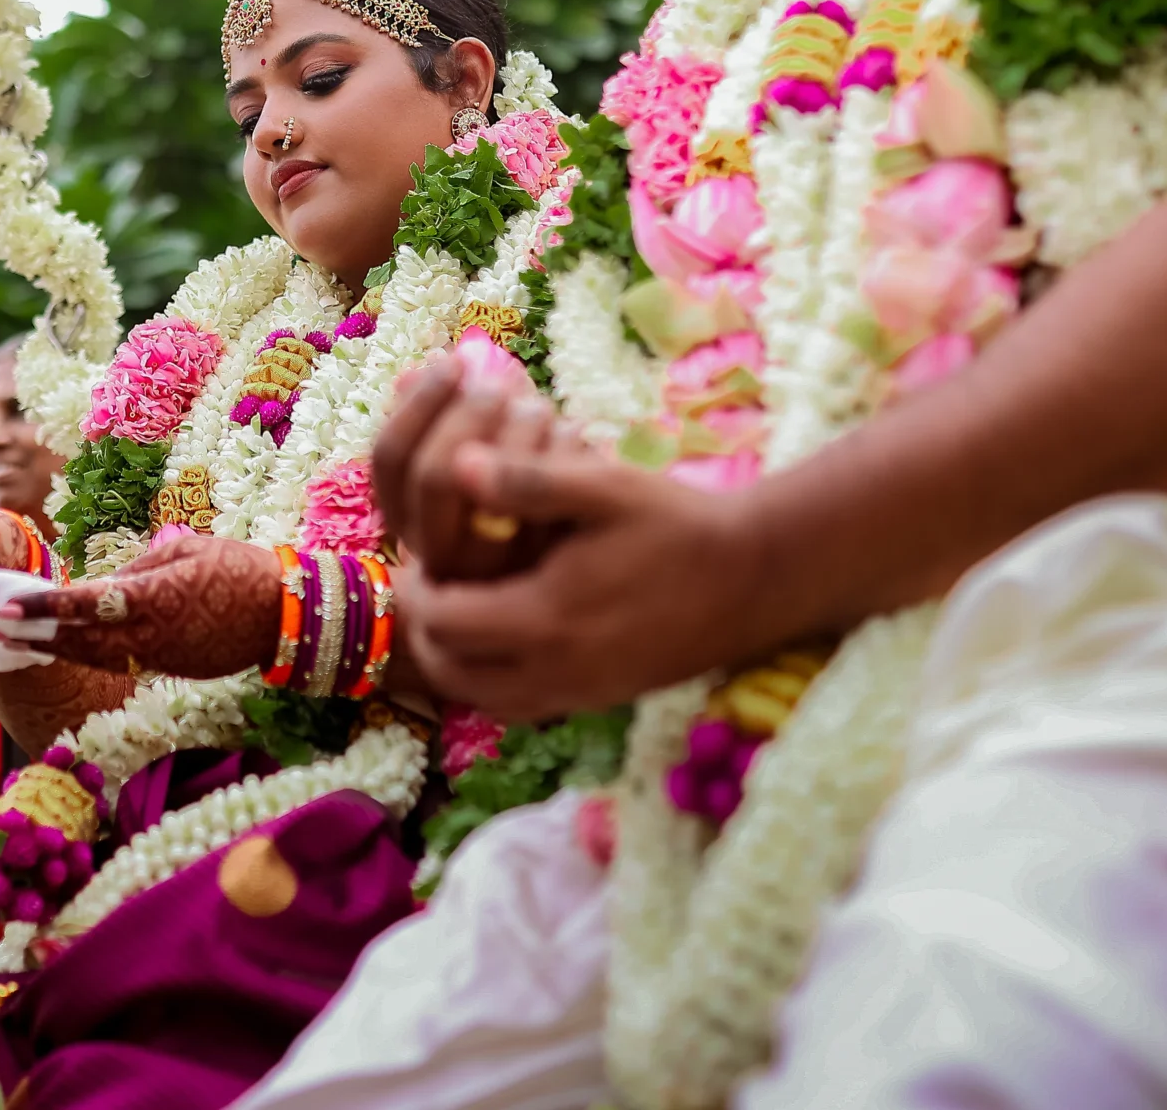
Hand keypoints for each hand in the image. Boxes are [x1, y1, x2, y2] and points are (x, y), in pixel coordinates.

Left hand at [6, 528, 282, 677]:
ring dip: (61, 650)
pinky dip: (96, 657)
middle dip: (37, 637)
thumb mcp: (187, 550)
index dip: (44, 607)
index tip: (9, 605)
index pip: (85, 604)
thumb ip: (142, 566)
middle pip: (80, 642)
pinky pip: (125, 663)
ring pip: (99, 659)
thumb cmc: (239, 567)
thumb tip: (109, 582)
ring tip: (26, 644)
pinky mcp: (174, 669)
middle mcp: (150, 633)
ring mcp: (161, 658)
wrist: (285, 614)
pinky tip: (77, 649)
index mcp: (152, 597)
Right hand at [373, 357, 569, 581]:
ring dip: (518, 432)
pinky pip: (548, 508)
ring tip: (539, 406)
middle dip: (468, 414)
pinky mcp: (539, 576)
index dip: (419, 402)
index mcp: (405, 515)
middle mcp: (434, 549)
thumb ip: (441, 415)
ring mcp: (485, 571)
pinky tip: (573, 431)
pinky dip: (561, 458)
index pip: (388, 458)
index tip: (455, 361)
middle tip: (501, 385)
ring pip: (492, 495)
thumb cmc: (509, 484)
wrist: (568, 557)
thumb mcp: (470, 448)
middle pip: (432, 475)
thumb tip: (412, 373)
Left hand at [394, 430, 772, 721]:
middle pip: (451, 672)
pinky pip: (520, 705)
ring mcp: (578, 694)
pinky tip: (500, 633)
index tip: (413, 554)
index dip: (416, 589)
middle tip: (427, 583)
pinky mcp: (597, 701)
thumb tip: (457, 461)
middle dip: (426, 630)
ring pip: (483, 698)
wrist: (753, 579)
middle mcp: (556, 671)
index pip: (444, 622)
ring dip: (455, 659)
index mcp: (546, 619)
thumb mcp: (603, 487)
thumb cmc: (676, 524)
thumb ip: (527, 479)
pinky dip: (493, 678)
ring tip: (456, 607)